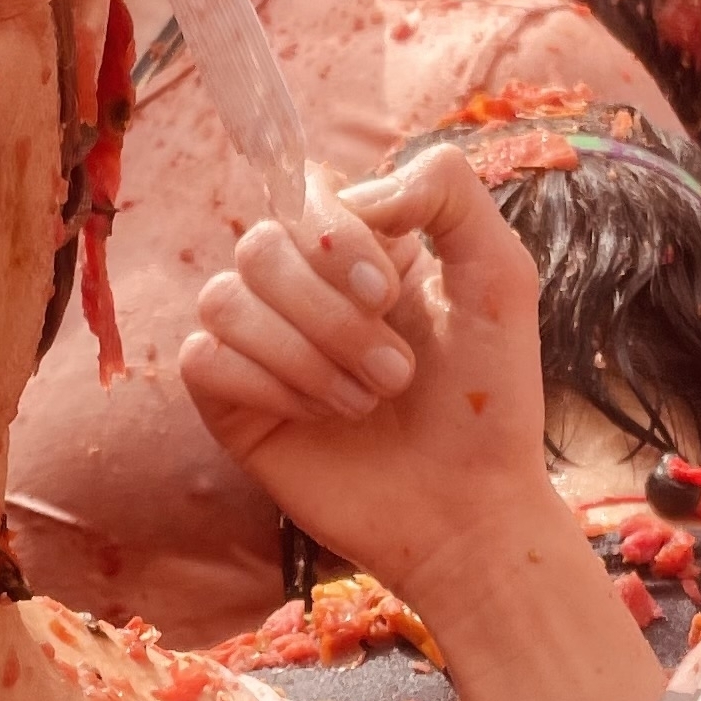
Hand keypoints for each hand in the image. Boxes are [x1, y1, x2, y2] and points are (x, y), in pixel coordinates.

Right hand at [178, 148, 553, 604]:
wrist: (465, 509)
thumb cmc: (488, 401)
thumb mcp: (499, 277)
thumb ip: (448, 194)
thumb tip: (358, 195)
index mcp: (361, 249)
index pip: (302, 192)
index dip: (334, 236)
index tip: (388, 292)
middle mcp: (301, 289)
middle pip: (259, 245)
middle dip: (329, 315)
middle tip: (395, 373)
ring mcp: (258, 344)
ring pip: (223, 299)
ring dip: (304, 356)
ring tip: (362, 402)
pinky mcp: (229, 403)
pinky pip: (201, 359)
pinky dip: (265, 387)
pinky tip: (316, 420)